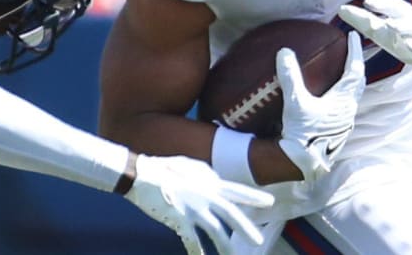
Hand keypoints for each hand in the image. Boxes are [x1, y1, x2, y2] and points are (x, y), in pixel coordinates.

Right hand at [125, 154, 274, 254]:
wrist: (141, 174)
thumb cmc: (164, 168)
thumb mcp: (190, 165)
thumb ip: (206, 174)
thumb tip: (217, 179)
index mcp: (209, 182)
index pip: (237, 190)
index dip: (254, 196)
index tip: (270, 202)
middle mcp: (205, 195)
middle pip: (231, 215)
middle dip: (246, 229)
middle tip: (258, 242)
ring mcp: (193, 207)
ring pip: (215, 231)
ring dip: (224, 247)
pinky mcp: (179, 218)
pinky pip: (191, 240)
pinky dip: (195, 250)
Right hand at [276, 31, 364, 181]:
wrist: (301, 164)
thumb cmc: (301, 134)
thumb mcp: (295, 103)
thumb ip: (290, 77)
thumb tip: (285, 52)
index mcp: (343, 100)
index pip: (354, 70)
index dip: (354, 51)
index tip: (353, 36)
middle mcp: (348, 110)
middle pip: (358, 83)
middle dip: (356, 64)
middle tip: (351, 51)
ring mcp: (344, 122)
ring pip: (353, 96)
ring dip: (350, 81)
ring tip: (342, 70)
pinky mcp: (336, 131)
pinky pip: (344, 106)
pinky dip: (341, 94)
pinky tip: (329, 96)